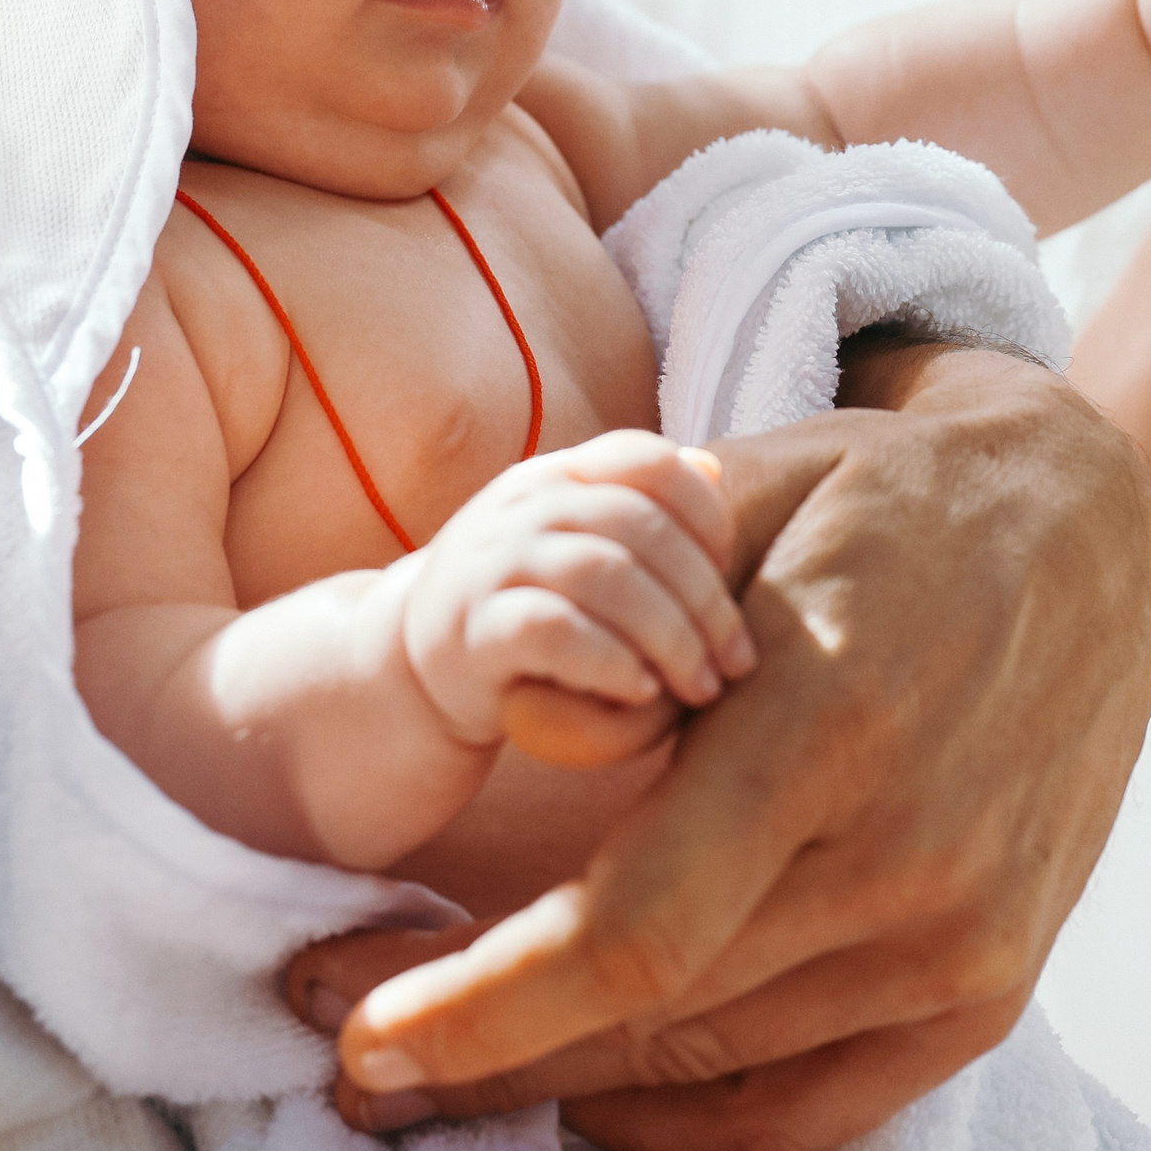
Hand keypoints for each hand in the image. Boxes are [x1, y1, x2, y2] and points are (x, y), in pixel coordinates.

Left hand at [288, 344, 1150, 1150]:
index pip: (634, 929)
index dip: (485, 1008)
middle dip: (484, 1053)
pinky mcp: (993, 983)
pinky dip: (695, 1118)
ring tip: (456, 1057)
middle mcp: (909, 856)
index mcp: (832, 723)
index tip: (366, 1036)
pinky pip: (817, 1107)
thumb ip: (624, 614)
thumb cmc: (886, 500)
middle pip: (653, 1017)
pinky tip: (599, 1088)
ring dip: (573, 1078)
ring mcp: (964, 939)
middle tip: (356, 1055)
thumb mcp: (743, 494)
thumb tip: (529, 731)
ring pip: (719, 1066)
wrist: (1090, 531)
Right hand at [401, 431, 752, 769]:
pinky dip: (609, 660)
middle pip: (639, 526)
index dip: (705, 512)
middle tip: (735, 661)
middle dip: (704, 598)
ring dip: (670, 636)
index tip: (729, 571)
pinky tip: (640, 690)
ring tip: (700, 685)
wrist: (415, 668)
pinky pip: (553, 629)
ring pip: (604, 574)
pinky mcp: (473, 627)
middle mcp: (523, 505)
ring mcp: (493, 560)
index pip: (646, 459)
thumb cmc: (524, 606)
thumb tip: (712, 470)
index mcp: (558, 475)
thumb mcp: (577, 544)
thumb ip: (641, 509)